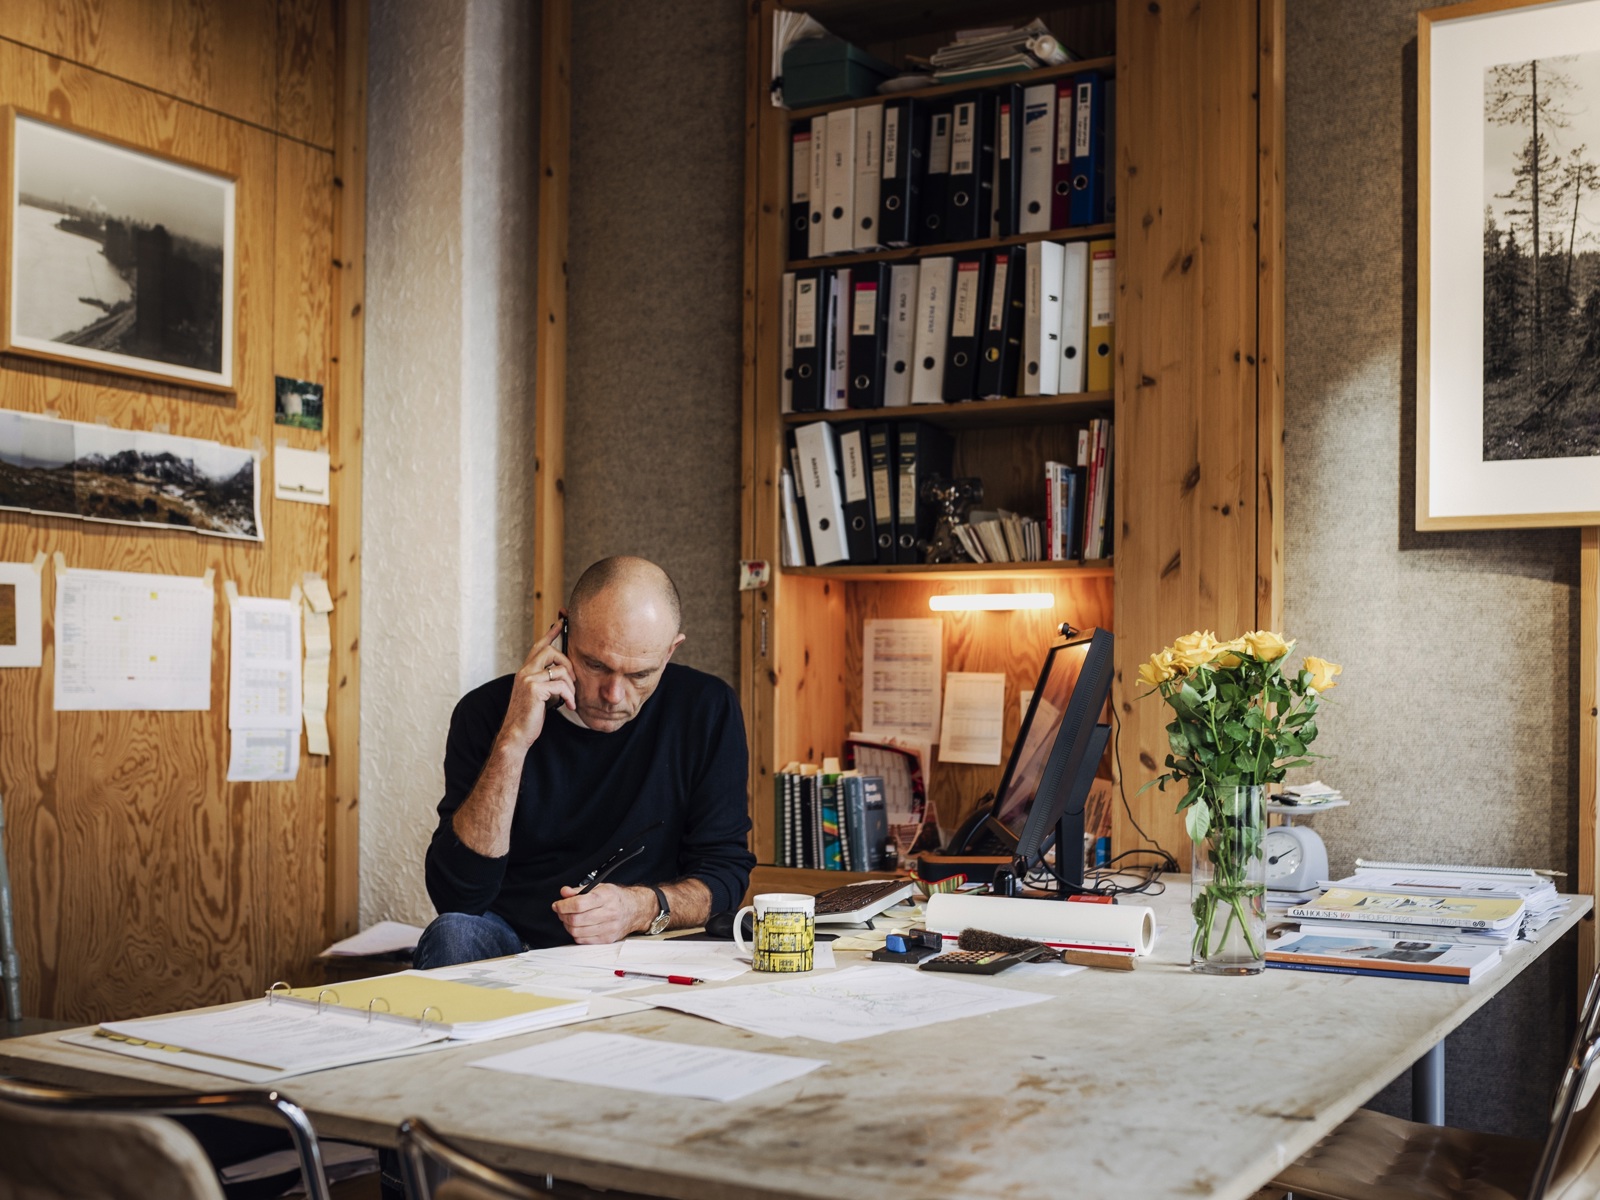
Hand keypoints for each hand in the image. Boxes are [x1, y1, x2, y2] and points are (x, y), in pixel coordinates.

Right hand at [495, 621, 574, 755]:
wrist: (517, 734)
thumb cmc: (529, 717)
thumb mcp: (539, 695)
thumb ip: (546, 681)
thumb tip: (564, 673)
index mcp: (525, 671)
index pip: (539, 646)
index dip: (551, 633)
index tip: (561, 622)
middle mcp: (524, 671)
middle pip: (550, 650)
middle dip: (568, 663)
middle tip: (573, 680)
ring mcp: (528, 679)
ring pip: (560, 669)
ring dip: (571, 685)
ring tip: (571, 699)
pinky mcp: (534, 689)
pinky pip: (561, 685)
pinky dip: (570, 696)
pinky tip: (570, 706)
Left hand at [551, 884, 654, 944]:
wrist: (635, 909)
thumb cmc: (616, 898)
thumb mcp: (599, 887)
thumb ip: (579, 890)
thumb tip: (564, 892)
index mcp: (605, 897)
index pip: (578, 904)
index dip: (563, 905)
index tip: (557, 905)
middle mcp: (608, 913)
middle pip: (576, 920)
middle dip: (563, 916)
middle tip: (562, 912)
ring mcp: (608, 928)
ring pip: (577, 932)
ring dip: (568, 926)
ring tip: (569, 919)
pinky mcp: (607, 939)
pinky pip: (583, 940)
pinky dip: (576, 934)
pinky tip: (578, 927)